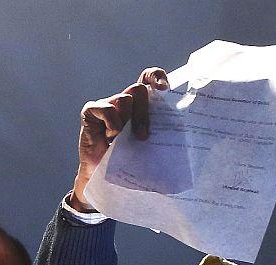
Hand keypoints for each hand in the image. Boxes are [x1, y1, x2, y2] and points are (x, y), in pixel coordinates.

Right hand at [71, 66, 168, 210]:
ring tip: (123, 139)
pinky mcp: (91, 111)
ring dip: (128, 121)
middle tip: (143, 136)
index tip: (164, 89)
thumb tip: (183, 135)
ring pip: (125, 99)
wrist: (104, 177)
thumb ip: (159, 134)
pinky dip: (112, 124)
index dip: (156, 76)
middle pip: (139, 89)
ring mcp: (107, 104)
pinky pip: (107, 108)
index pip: (148, 78)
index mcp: (139, 106)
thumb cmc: (129, 162)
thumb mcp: (149, 147)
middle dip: (144, 112)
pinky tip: (110, 137)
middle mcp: (124, 102)